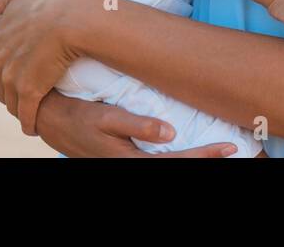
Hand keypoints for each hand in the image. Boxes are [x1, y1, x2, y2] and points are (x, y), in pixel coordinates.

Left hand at [0, 0, 83, 135]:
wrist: (68, 18)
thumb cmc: (47, 3)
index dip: (8, 72)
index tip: (19, 76)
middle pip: (1, 87)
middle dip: (11, 93)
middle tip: (25, 98)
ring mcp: (11, 79)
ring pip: (13, 103)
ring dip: (20, 110)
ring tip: (30, 114)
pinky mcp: (29, 92)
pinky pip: (26, 115)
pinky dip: (29, 124)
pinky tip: (33, 129)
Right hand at [35, 90, 237, 156]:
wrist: (49, 120)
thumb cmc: (76, 116)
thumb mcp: (103, 118)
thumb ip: (136, 125)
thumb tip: (170, 132)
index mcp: (129, 161)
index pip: (175, 164)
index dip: (203, 157)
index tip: (229, 148)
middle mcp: (131, 166)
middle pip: (176, 168)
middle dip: (204, 160)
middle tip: (234, 148)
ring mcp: (128, 163)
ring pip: (168, 164)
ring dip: (192, 158)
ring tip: (218, 149)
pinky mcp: (126, 156)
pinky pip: (158, 160)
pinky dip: (177, 155)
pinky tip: (187, 145)